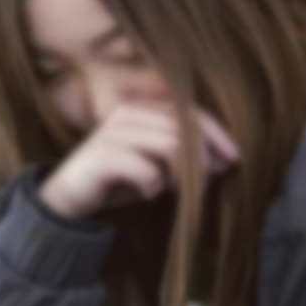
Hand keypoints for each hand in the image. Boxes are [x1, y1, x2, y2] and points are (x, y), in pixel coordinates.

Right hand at [39, 101, 238, 219]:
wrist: (71, 197)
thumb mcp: (159, 162)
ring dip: (182, 174)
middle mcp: (128, 114)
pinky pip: (145, 169)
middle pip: (185, 129)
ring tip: (176, 189)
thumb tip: (227, 159)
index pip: (191, 113)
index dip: (217, 134)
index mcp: (143, 108)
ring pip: (170, 146)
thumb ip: (188, 154)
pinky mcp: (101, 157)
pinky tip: (148, 193)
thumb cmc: (122, 177)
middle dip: (203, 159)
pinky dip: (154, 185)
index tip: (234, 158)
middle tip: (204, 182)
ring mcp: (113, 133)